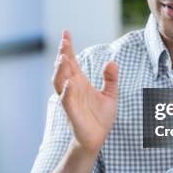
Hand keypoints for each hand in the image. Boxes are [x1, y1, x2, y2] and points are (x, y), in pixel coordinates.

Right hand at [51, 30, 117, 153]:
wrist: (96, 139)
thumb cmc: (99, 117)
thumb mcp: (110, 95)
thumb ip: (110, 79)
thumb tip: (112, 62)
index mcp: (79, 82)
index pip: (71, 61)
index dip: (67, 47)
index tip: (65, 32)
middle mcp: (72, 89)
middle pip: (63, 68)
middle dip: (62, 55)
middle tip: (64, 42)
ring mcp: (70, 101)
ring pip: (60, 83)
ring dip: (60, 70)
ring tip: (63, 58)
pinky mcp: (72, 114)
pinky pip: (67, 101)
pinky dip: (67, 92)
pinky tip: (70, 82)